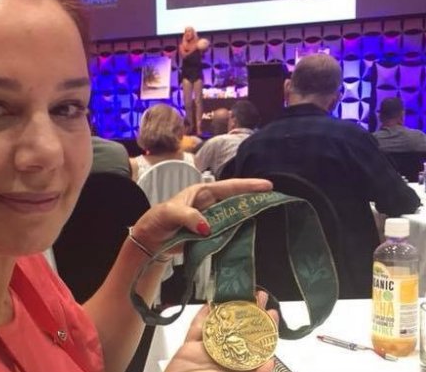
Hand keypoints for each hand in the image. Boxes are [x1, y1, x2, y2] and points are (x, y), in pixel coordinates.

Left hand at [130, 179, 271, 254]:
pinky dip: (238, 232)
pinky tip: (251, 234)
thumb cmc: (158, 220)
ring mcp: (210, 218)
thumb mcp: (170, 213)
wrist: (150, 239)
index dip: (248, 185)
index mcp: (202, 192)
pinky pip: (227, 231)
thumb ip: (188, 216)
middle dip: (254, 199)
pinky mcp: (210, 234)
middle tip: (275, 201)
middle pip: (236, 200)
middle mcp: (209, 203)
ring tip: (269, 216)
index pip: (229, 187)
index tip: (267, 186)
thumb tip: (207, 227)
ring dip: (249, 216)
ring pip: (234, 216)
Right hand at [165, 291, 277, 371]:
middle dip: (249, 314)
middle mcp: (225, 360)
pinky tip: (210, 304)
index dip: (265, 330)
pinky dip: (202, 316)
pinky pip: (196, 329)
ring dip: (227, 311)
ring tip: (237, 294)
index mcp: (240, 370)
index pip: (256, 347)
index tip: (272, 314)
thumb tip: (269, 363)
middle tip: (258, 297)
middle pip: (239, 332)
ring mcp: (207, 353)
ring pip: (218, 327)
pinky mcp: (189, 350)